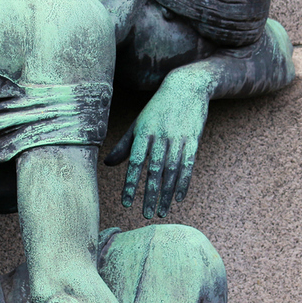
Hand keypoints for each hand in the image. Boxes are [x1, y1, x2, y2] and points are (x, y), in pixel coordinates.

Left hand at [104, 70, 210, 217]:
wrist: (187, 86)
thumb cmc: (158, 108)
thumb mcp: (139, 123)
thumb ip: (124, 145)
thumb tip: (108, 164)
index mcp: (144, 132)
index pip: (135, 162)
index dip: (131, 183)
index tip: (126, 203)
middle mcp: (161, 136)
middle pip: (155, 170)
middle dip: (150, 195)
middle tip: (146, 215)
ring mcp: (178, 138)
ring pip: (172, 171)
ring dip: (167, 194)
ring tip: (162, 213)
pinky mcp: (193, 139)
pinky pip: (189, 165)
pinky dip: (184, 182)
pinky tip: (179, 198)